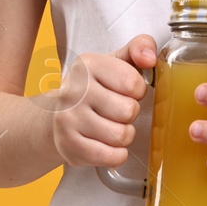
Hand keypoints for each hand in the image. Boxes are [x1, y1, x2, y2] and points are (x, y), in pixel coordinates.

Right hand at [50, 33, 155, 168]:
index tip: (128, 90)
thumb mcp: (115, 61)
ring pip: (121, 136)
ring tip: (112, 126)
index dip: (138, 90)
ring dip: (124, 134)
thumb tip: (150, 58)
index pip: (133, 83)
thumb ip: (139, 48)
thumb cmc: (94, 87)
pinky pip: (111, 157)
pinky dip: (117, 154)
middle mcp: (74, 90)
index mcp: (88, 65)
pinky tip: (108, 144)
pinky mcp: (68, 146)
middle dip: (130, 114)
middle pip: (129, 111)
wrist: (56, 115)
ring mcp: (68, 119)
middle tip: (118, 110)